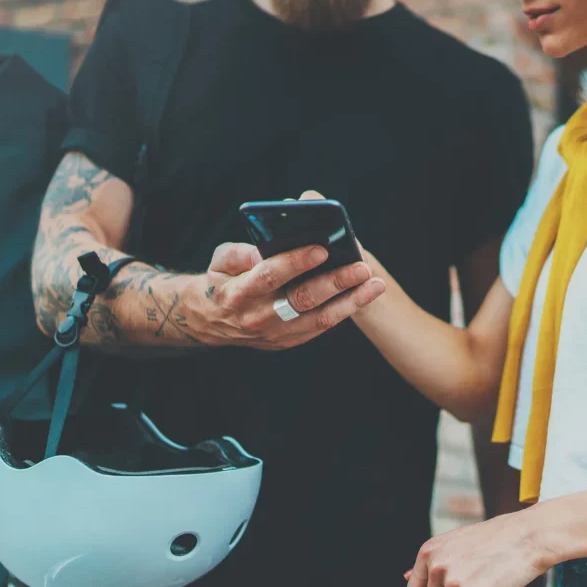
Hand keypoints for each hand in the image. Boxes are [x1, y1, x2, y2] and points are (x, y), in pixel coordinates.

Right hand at [191, 241, 385, 349]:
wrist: (211, 321)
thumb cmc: (222, 280)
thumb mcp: (221, 261)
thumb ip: (242, 252)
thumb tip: (270, 245)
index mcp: (238, 293)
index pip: (269, 276)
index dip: (295, 262)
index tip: (322, 248)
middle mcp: (258, 317)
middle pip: (301, 299)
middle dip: (335, 282)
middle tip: (362, 267)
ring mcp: (275, 333)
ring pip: (319, 318)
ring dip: (351, 301)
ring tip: (376, 284)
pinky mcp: (288, 341)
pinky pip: (320, 327)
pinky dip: (344, 311)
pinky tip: (364, 295)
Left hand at [404, 511, 554, 586]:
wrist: (529, 535)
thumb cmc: (498, 539)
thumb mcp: (457, 542)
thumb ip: (433, 561)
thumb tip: (402, 575)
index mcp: (428, 552)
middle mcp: (436, 565)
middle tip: (479, 577)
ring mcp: (451, 581)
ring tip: (487, 580)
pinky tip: (493, 586)